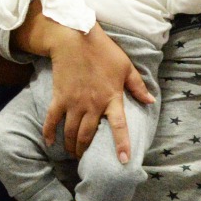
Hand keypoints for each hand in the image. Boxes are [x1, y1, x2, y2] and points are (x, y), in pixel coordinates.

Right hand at [43, 25, 151, 161]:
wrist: (75, 38)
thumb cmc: (103, 51)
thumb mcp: (126, 67)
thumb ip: (138, 86)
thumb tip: (151, 100)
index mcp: (111, 98)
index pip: (119, 127)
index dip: (122, 145)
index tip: (124, 161)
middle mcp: (92, 105)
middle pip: (88, 135)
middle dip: (86, 150)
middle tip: (85, 159)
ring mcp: (74, 103)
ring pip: (71, 132)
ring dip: (71, 146)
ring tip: (72, 154)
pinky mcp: (59, 97)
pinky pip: (52, 120)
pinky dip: (49, 133)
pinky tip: (50, 143)